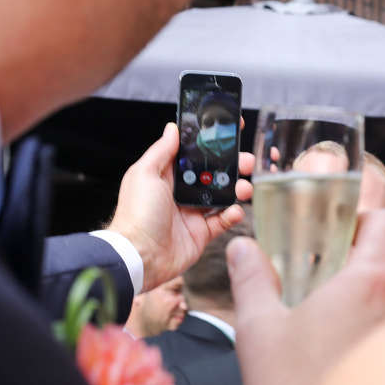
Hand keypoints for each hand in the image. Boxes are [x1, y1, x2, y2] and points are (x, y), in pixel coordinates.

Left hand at [108, 122, 253, 292]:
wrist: (140, 256)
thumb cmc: (137, 213)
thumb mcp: (145, 174)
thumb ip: (162, 151)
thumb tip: (172, 128)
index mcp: (166, 175)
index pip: (192, 154)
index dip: (210, 143)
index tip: (229, 131)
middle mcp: (180, 192)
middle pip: (212, 173)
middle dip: (232, 165)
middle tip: (247, 160)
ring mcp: (192, 213)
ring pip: (221, 195)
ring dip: (237, 188)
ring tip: (245, 188)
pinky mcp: (201, 233)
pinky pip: (222, 221)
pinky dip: (233, 215)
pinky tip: (235, 210)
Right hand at [228, 210, 384, 384]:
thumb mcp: (258, 331)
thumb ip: (252, 279)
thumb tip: (243, 249)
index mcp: (370, 284)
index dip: (366, 221)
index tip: (342, 235)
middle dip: (370, 261)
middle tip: (333, 280)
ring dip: (384, 298)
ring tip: (345, 321)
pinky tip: (359, 352)